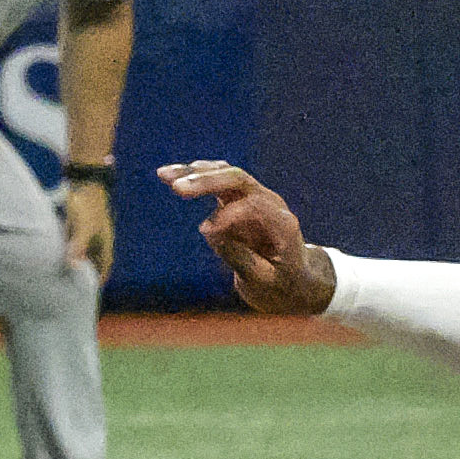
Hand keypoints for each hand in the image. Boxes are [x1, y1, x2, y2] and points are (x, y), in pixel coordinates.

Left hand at [58, 178, 113, 278]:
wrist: (84, 181)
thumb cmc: (87, 205)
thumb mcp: (83, 228)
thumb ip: (78, 246)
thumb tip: (72, 265)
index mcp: (104, 242)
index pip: (105, 265)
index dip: (100, 278)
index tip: (91, 290)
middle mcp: (98, 239)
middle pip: (94, 261)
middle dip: (86, 273)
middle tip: (74, 287)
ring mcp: (88, 231)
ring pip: (83, 252)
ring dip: (77, 262)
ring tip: (65, 275)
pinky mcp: (77, 224)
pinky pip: (74, 242)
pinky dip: (68, 250)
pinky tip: (58, 254)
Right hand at [157, 160, 331, 315]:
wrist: (294, 281)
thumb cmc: (280, 285)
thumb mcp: (261, 280)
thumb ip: (238, 256)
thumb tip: (207, 227)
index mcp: (282, 223)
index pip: (252, 205)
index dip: (227, 215)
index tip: (207, 232)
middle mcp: (270, 203)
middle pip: (238, 180)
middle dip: (207, 182)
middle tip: (178, 189)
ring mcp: (255, 198)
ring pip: (225, 174)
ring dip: (195, 173)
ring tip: (165, 174)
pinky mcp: (239, 200)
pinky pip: (217, 180)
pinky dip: (194, 176)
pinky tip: (170, 174)